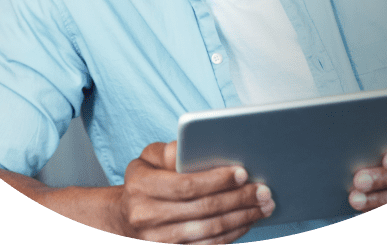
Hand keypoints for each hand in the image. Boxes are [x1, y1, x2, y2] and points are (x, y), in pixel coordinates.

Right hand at [115, 141, 273, 243]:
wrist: (122, 219)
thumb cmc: (143, 182)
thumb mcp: (147, 159)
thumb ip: (167, 151)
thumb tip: (189, 149)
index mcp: (141, 186)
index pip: (186, 185)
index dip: (217, 180)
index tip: (243, 173)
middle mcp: (146, 216)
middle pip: (203, 209)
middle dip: (239, 199)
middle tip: (264, 191)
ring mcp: (156, 241)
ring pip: (209, 232)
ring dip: (242, 219)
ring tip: (264, 207)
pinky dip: (232, 235)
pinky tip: (247, 222)